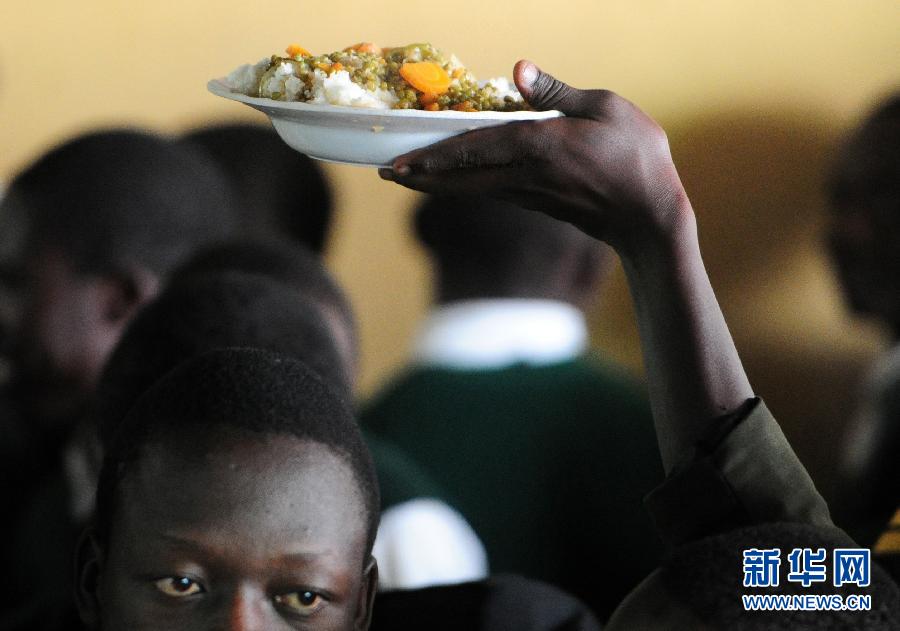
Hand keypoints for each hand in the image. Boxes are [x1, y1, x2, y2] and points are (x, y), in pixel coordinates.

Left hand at [380, 60, 691, 254]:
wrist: (649, 218)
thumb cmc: (637, 157)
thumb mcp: (605, 108)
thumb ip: (557, 91)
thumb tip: (518, 69)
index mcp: (537, 146)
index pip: (471, 148)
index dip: (430, 155)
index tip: (397, 161)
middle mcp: (524, 175)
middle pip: (458, 178)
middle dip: (419, 176)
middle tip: (386, 173)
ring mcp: (529, 195)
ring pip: (470, 189)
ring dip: (435, 184)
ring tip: (409, 178)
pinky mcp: (538, 205)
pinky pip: (490, 193)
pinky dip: (463, 187)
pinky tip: (456, 182)